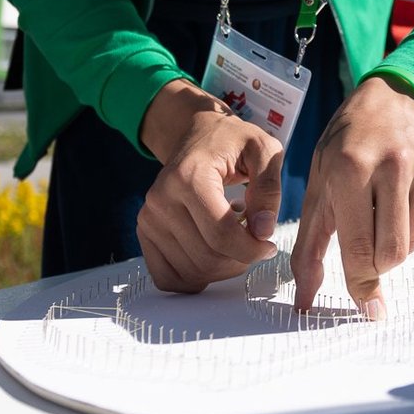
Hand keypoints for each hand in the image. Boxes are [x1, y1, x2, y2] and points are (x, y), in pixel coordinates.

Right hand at [136, 79, 283, 292]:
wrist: (197, 135)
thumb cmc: (232, 142)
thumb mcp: (264, 150)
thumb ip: (269, 189)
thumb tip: (263, 231)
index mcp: (188, 176)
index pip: (221, 234)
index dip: (252, 249)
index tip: (268, 245)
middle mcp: (161, 199)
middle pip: (207, 258)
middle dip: (240, 259)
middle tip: (253, 242)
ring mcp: (148, 218)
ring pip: (192, 272)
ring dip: (222, 267)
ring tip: (234, 240)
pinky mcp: (145, 232)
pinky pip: (169, 277)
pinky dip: (196, 276)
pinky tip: (213, 253)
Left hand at [292, 76, 413, 318]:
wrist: (382, 106)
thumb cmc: (342, 155)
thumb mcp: (318, 196)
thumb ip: (308, 253)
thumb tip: (305, 305)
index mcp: (351, 170)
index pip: (361, 249)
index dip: (362, 284)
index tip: (369, 308)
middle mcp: (392, 163)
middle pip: (395, 253)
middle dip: (379, 260)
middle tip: (367, 237)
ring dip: (398, 237)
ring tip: (384, 206)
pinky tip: (408, 195)